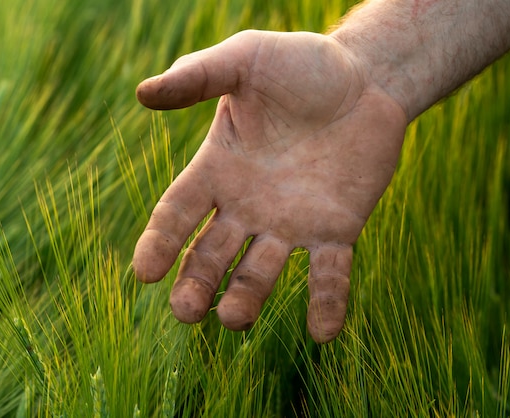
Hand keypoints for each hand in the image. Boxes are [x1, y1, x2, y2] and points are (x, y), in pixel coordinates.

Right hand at [132, 30, 406, 342]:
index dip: (159, 244)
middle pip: (210, 257)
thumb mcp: (246, 59)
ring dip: (246, 300)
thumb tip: (143, 93)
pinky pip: (328, 276)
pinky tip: (322, 333)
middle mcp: (248, 206)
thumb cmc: (302, 65)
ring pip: (260, 274)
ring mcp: (291, 222)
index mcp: (219, 170)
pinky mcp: (336, 230)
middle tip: (188, 312)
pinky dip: (326, 304)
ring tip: (235, 318)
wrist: (366, 79)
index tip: (145, 274)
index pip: (177, 215)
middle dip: (196, 286)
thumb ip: (198, 75)